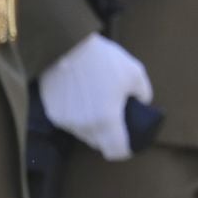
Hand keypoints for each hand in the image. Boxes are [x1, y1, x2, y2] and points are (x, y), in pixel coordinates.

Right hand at [38, 33, 154, 161]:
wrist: (67, 46)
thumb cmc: (104, 60)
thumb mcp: (135, 73)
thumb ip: (144, 94)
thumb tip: (143, 104)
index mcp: (106, 120)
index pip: (116, 151)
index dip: (126, 150)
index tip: (130, 143)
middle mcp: (84, 126)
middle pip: (99, 144)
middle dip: (110, 136)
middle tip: (116, 117)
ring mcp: (66, 121)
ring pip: (84, 134)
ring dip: (93, 126)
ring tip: (98, 104)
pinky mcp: (53, 113)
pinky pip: (70, 123)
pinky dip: (78, 117)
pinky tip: (82, 98)